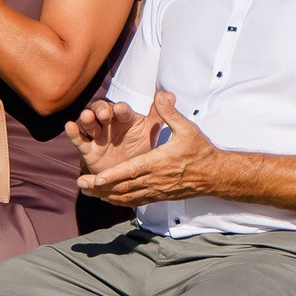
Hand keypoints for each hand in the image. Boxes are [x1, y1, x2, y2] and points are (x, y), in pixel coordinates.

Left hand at [76, 90, 208, 206]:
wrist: (214, 174)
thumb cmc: (200, 150)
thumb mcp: (187, 128)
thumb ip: (170, 113)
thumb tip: (160, 94)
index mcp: (158, 162)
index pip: (132, 171)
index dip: (113, 176)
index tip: (97, 178)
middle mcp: (154, 179)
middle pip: (123, 186)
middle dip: (101, 187)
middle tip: (81, 184)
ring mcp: (156, 190)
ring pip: (127, 196)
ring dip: (106, 195)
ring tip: (88, 192)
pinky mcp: (159, 195)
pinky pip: (135, 201)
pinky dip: (120, 201)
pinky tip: (108, 199)